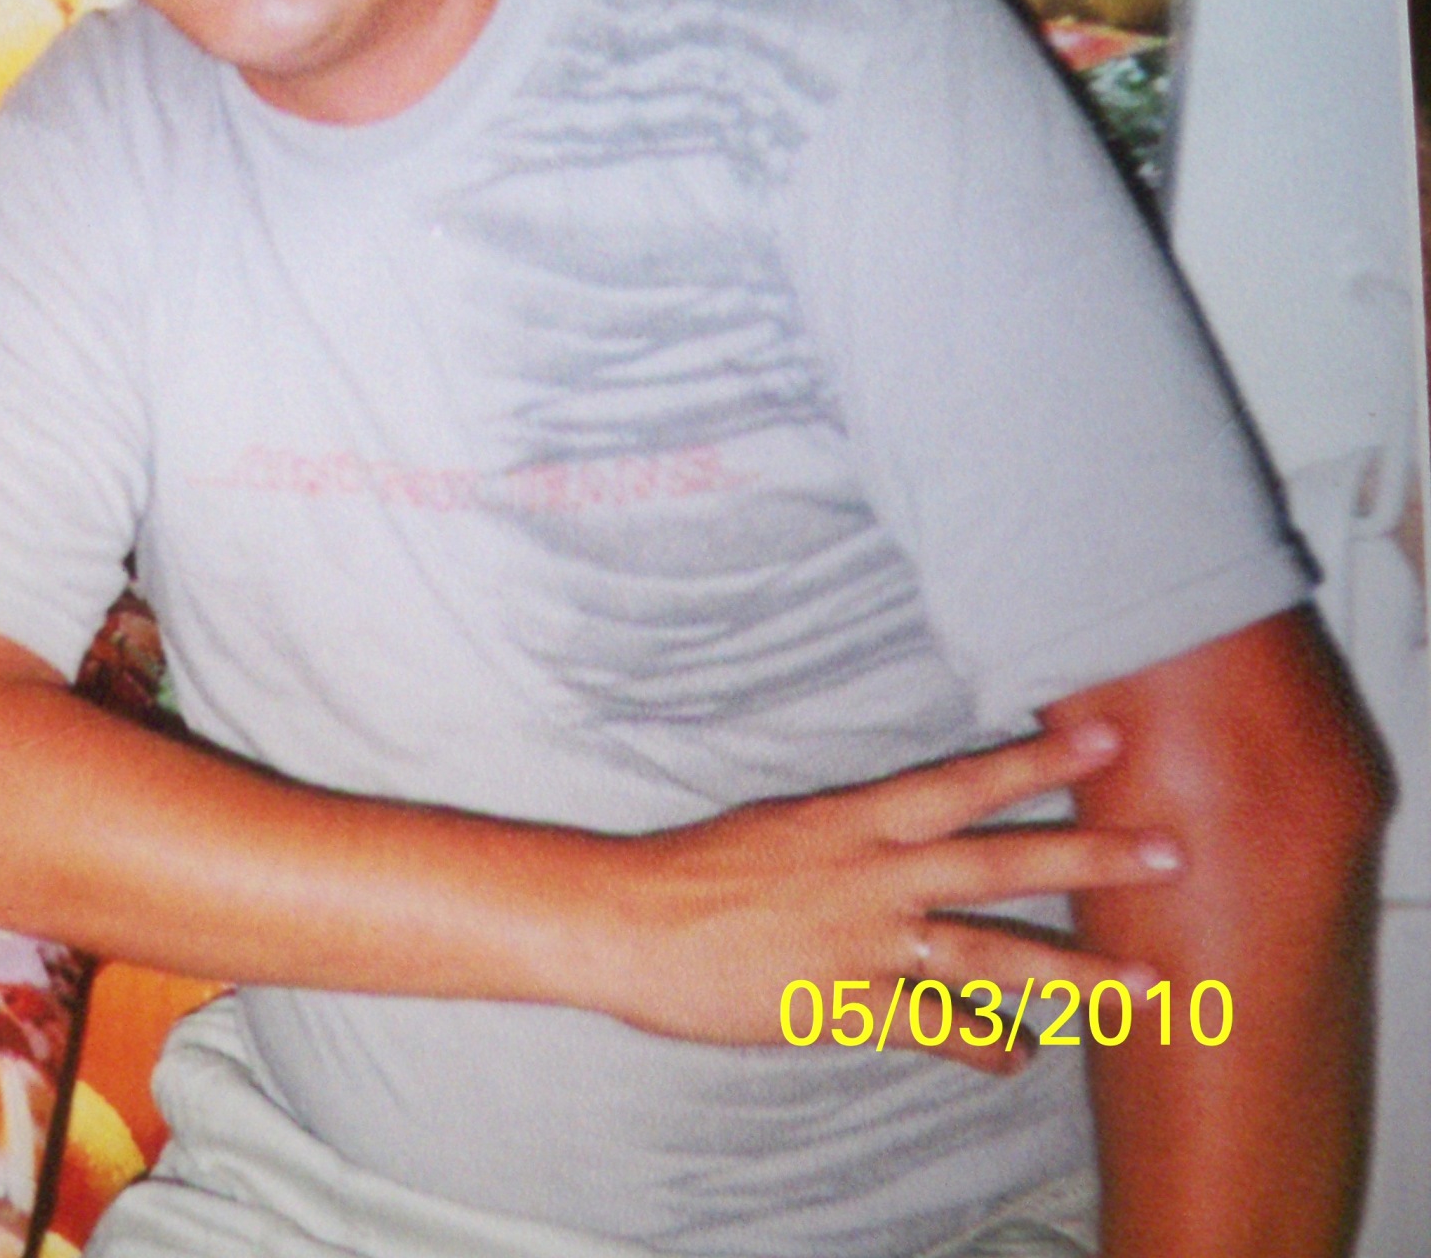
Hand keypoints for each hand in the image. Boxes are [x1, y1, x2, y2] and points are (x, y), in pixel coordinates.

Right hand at [590, 719, 1176, 1073]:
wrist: (625, 921)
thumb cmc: (688, 871)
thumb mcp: (773, 828)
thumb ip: (842, 835)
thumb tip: (888, 832)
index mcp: (849, 820)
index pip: (960, 782)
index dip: (1036, 763)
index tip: (1106, 738)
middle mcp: (869, 875)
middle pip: (999, 860)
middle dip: (1089, 857)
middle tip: (1170, 850)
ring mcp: (863, 943)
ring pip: (989, 953)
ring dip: (1076, 970)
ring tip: (1149, 982)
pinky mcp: (845, 1003)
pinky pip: (934, 1030)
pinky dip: (984, 1046)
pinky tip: (1022, 1058)